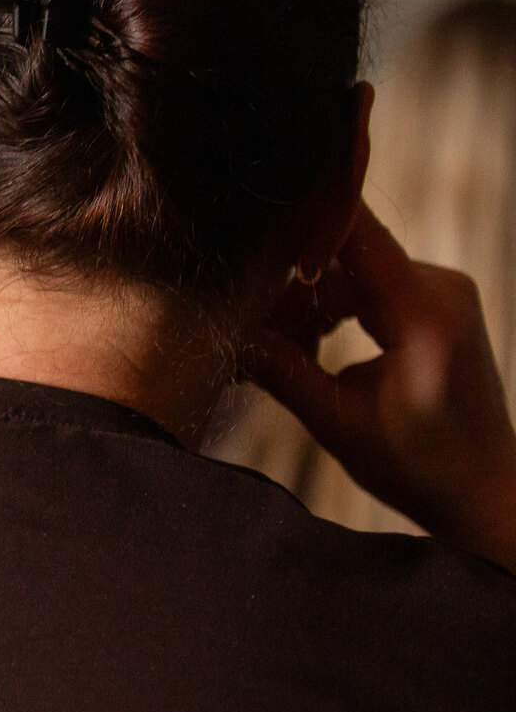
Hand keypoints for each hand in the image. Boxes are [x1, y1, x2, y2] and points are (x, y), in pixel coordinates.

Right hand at [249, 203, 515, 569]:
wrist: (482, 491)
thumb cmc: (420, 468)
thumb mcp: (336, 422)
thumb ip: (281, 368)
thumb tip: (228, 328)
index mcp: (426, 313)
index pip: (356, 233)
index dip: (300, 220)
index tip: (248, 225)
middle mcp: (441, 288)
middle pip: (342, 260)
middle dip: (291, 296)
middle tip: (254, 341)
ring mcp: (441, 293)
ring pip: (348, 276)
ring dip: (308, 310)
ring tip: (283, 358)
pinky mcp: (433, 304)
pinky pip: (367, 289)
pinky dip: (332, 315)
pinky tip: (308, 352)